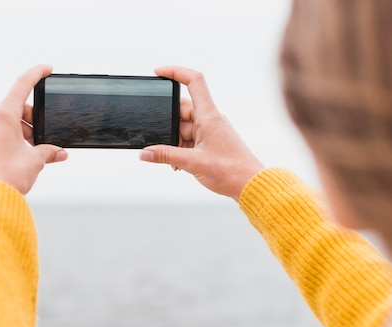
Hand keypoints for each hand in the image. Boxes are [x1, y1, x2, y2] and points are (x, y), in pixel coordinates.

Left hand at [0, 64, 67, 194]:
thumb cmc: (8, 176)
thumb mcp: (35, 160)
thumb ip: (49, 151)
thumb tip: (59, 152)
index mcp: (3, 114)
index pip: (22, 84)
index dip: (37, 73)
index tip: (48, 69)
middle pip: (19, 107)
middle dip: (35, 119)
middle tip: (47, 136)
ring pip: (11, 121)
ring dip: (27, 131)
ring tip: (37, 152)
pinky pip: (3, 132)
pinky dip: (17, 138)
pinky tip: (26, 155)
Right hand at [140, 66, 264, 201]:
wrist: (251, 186)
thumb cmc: (230, 172)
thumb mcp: (192, 163)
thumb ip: (166, 156)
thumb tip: (144, 153)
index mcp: (209, 116)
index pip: (194, 81)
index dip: (175, 72)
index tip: (157, 73)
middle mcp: (210, 119)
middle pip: (181, 109)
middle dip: (167, 124)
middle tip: (159, 140)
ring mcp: (210, 131)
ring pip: (182, 128)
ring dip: (173, 142)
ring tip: (173, 161)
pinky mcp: (210, 143)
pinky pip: (188, 140)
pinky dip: (179, 150)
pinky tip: (177, 165)